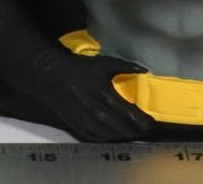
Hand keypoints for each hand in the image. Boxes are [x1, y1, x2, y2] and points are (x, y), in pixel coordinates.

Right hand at [30, 49, 155, 141]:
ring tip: (132, 135)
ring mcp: (85, 120)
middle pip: (120, 127)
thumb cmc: (80, 69)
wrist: (51, 77)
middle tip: (144, 132)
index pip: (127, 113)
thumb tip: (144, 70)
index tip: (151, 123)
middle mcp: (95, 109)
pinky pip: (96, 138)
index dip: (141, 120)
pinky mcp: (76, 126)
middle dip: (135, 132)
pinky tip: (114, 136)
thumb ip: (124, 66)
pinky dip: (107, 139)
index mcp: (103, 93)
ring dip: (122, 137)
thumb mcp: (103, 63)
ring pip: (109, 135)